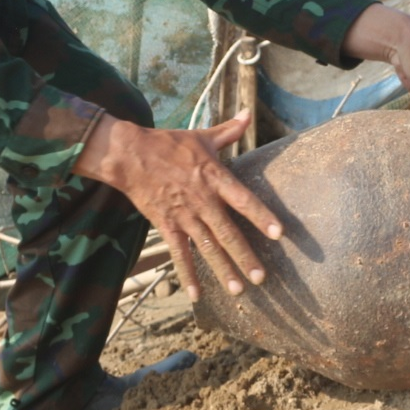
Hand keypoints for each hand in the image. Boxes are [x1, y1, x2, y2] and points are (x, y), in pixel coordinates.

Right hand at [74, 111, 280, 300]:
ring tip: (238, 290)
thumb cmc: (168, 144)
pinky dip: (187, 274)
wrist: (129, 155)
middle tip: (261, 277)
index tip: (280, 234)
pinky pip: (179, 253)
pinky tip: (196, 294)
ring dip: (222, 269)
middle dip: (245, 256)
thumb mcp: (202, 136)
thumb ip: (229, 131)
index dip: (262, 216)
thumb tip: (249, 114)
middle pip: (227, 232)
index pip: (243, 200)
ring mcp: (183, 215)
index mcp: (214, 177)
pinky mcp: (166, 225)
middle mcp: (202, 200)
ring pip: (206, 247)